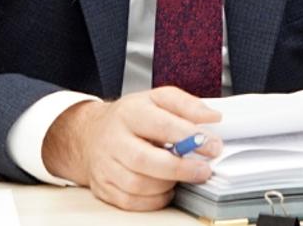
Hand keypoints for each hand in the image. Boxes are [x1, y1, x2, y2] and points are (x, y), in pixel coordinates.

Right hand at [41, 86, 224, 210]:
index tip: (212, 145)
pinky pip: (131, 202)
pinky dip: (154, 200)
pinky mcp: (103, 186)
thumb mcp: (157, 99)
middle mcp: (114, 139)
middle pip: (144, 160)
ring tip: (180, 176)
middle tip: (202, 171)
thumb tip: (211, 117)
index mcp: (129, 113)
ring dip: (167, 185)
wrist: (90, 133)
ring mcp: (105, 165)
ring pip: (138, 185)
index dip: (190, 138)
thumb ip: (186, 105)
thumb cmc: (130, 118)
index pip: (161, 125)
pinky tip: (164, 188)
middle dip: (180, 169)